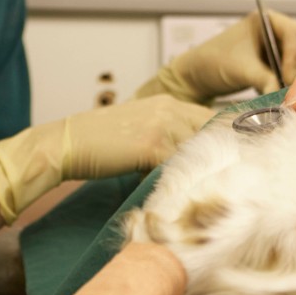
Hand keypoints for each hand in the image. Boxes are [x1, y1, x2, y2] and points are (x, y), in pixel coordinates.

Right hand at [0, 95, 212, 222]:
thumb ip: (169, 135)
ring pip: (200, 150)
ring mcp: (163, 126)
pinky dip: (181, 180)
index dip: (223, 139)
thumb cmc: (100, 142)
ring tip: (206, 189)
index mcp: (169, 102)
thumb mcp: (140, 129)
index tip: (231, 158)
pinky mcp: (152, 146)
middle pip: (214, 133)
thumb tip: (195, 157)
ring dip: (202, 170)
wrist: (64, 144)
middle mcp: (170, 109)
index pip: (212, 118)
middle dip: (221, 155)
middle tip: (227, 176)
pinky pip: (179, 166)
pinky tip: (181, 192)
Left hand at [135, 10, 295, 102]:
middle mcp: (274, 31)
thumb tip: (290, 99)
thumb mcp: (242, 70)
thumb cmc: (212, 63)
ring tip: (288, 97)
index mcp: (266, 19)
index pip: (294, 32)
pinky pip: (290, 74)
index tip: (288, 78)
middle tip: (292, 92)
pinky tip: (284, 97)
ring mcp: (275, 48)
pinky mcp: (273, 65)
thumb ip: (267, 81)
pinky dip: (289, 85)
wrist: (195, 78)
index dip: (294, 55)